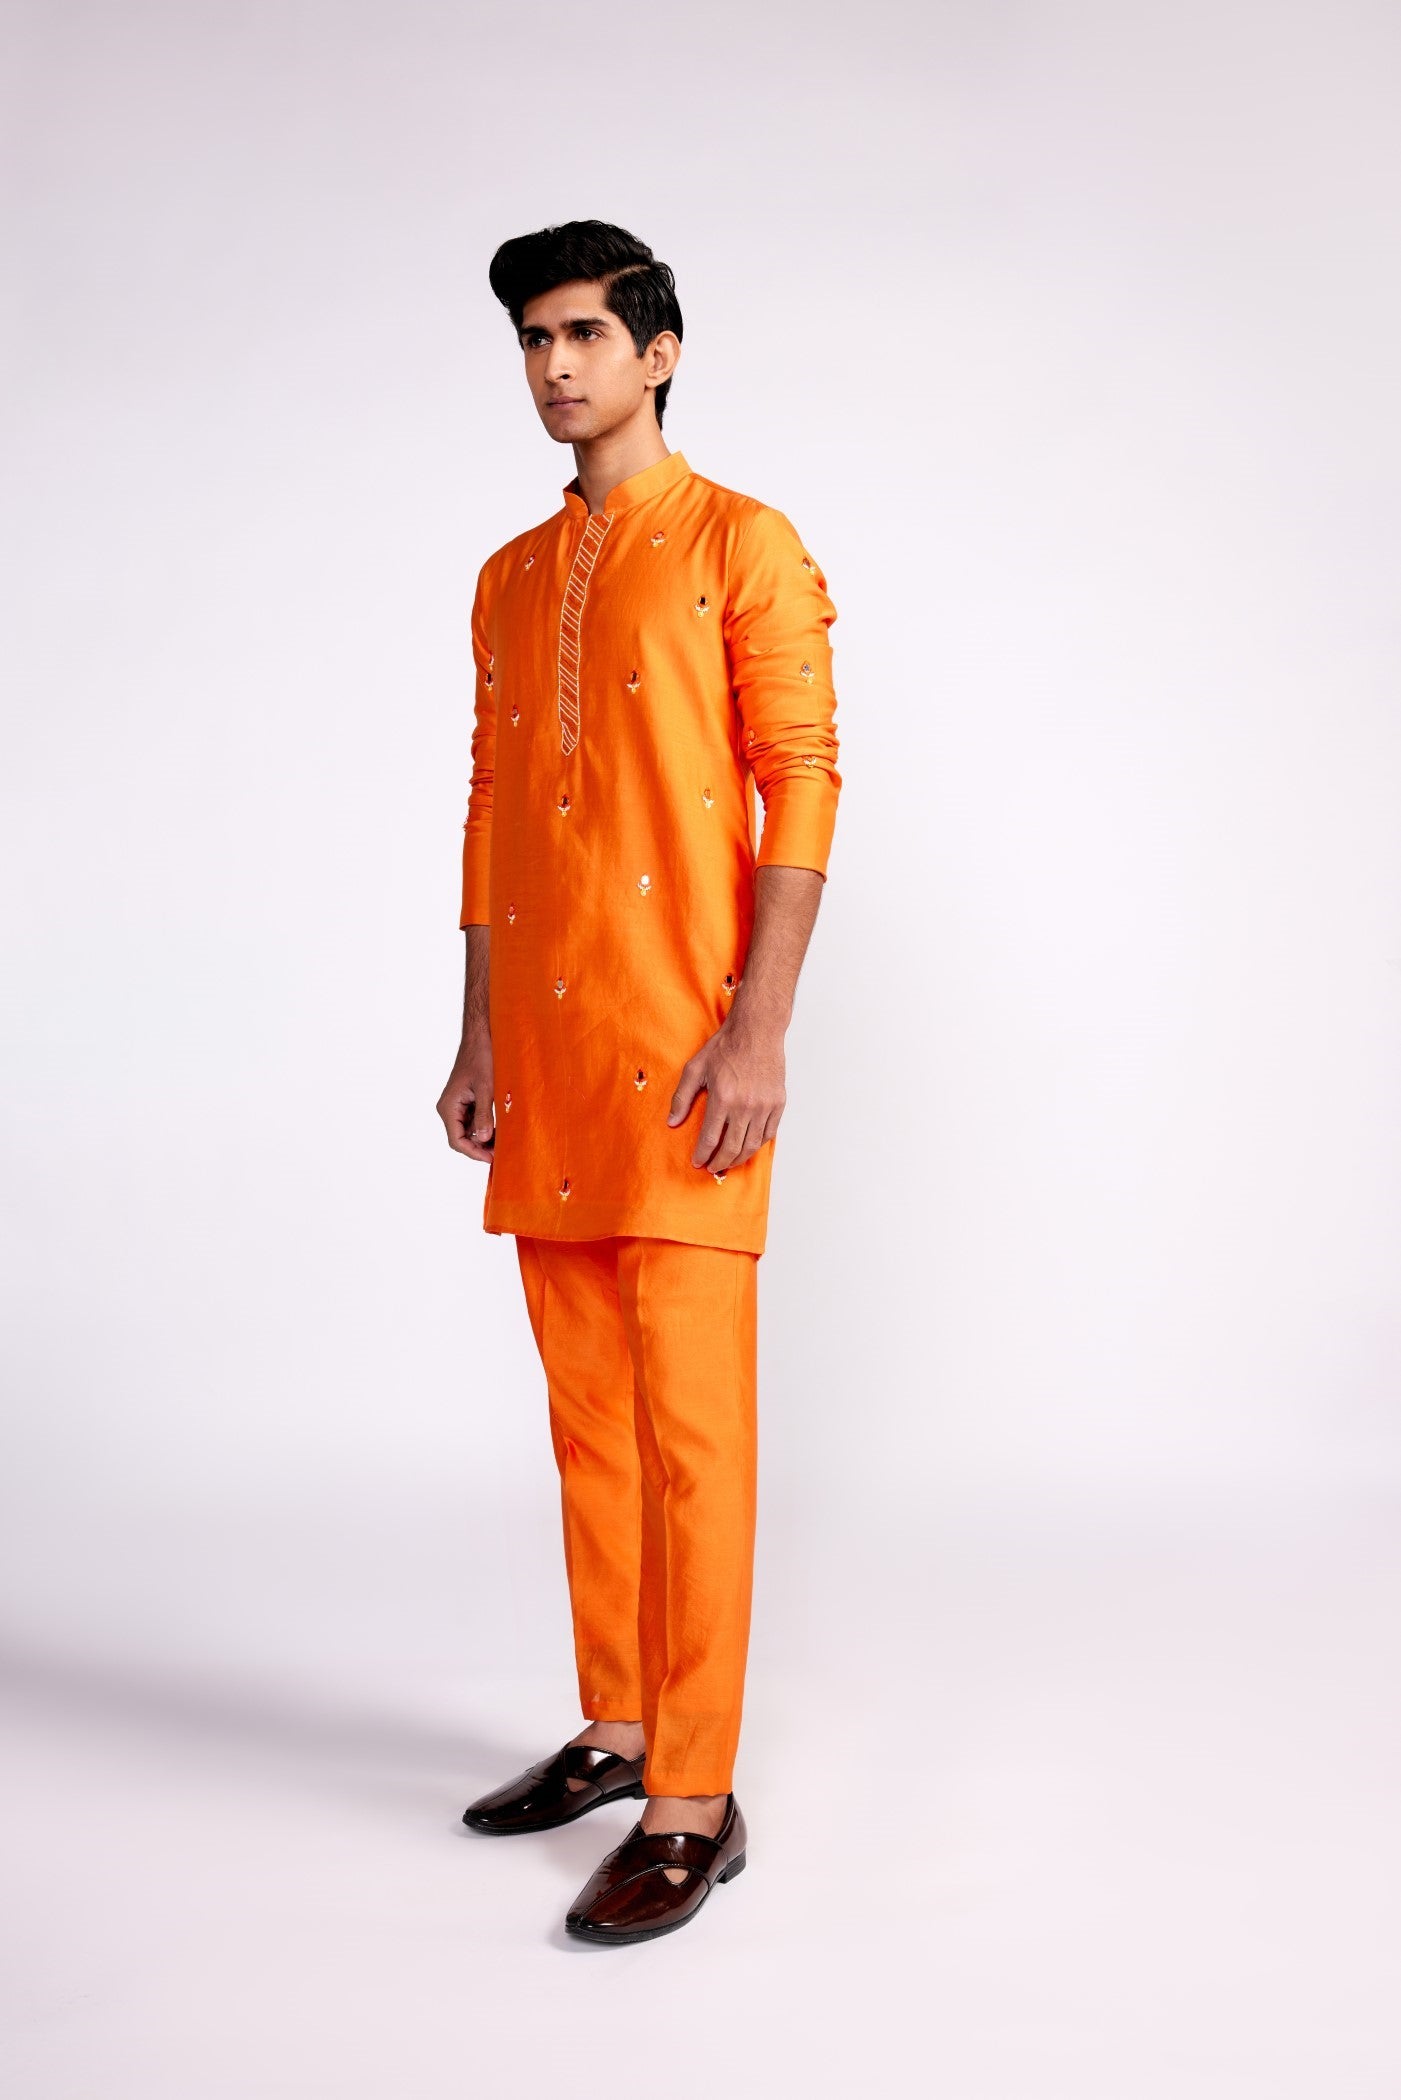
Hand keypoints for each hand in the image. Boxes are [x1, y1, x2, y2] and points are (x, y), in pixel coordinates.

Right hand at [437, 1034, 495, 1160]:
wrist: (481, 1037)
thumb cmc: (482, 1057)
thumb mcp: (486, 1088)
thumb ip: (484, 1114)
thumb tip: (483, 1139)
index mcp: (448, 1107)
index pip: (456, 1141)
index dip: (474, 1153)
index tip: (492, 1158)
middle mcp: (449, 1108)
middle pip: (462, 1139)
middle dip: (480, 1147)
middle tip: (502, 1152)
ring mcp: (458, 1105)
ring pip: (469, 1131)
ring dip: (485, 1137)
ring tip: (504, 1140)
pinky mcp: (467, 1101)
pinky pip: (475, 1120)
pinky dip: (486, 1126)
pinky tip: (501, 1126)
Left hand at [668, 1014, 785, 1172]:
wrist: (757, 1031)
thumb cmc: (725, 1047)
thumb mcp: (695, 1068)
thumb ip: (681, 1097)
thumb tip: (672, 1123)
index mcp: (723, 1098)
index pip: (710, 1138)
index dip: (702, 1155)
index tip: (697, 1162)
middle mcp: (745, 1105)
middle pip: (732, 1148)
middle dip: (720, 1163)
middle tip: (712, 1168)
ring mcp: (764, 1106)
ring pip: (751, 1145)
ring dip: (738, 1159)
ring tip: (728, 1163)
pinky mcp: (778, 1103)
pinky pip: (768, 1134)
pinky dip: (757, 1145)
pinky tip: (747, 1147)